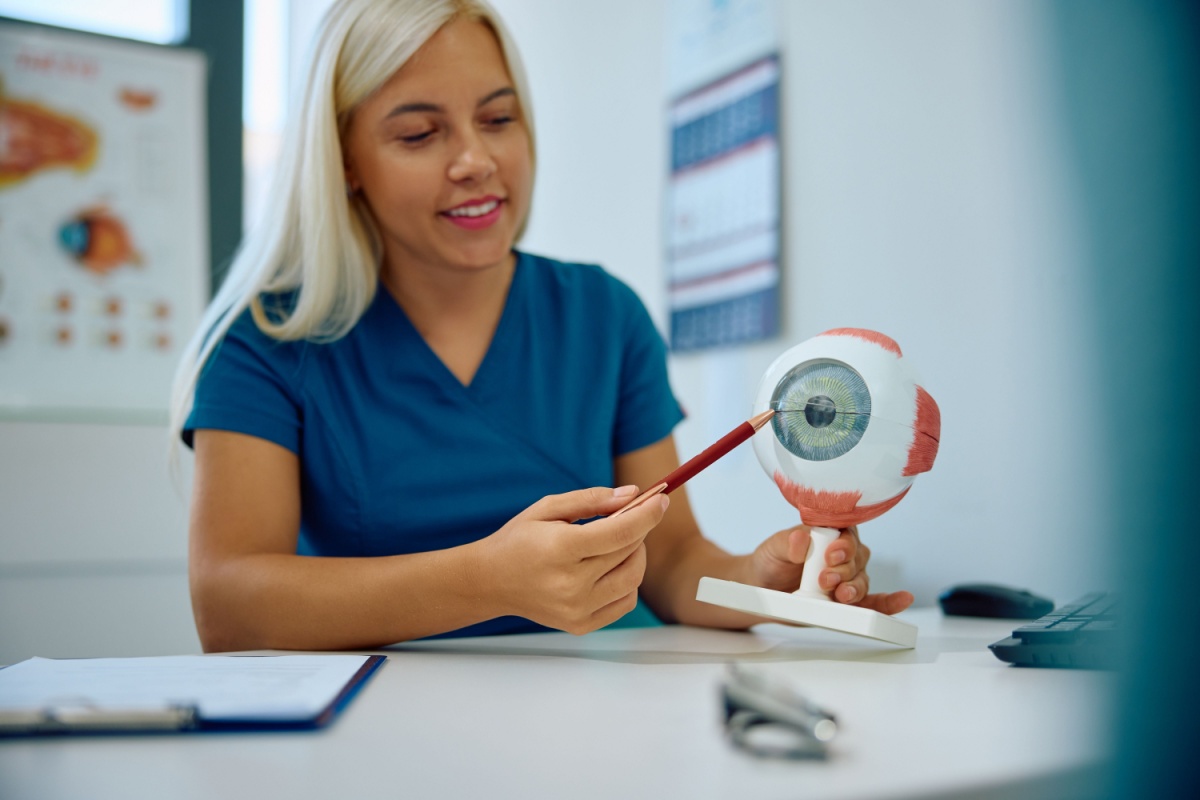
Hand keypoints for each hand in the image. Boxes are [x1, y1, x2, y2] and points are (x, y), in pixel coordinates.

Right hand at [481, 485, 668, 634]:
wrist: (490, 582)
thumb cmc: (519, 540)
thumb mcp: (548, 507)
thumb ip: (592, 499)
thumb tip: (633, 494)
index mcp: (560, 549)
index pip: (621, 532)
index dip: (647, 514)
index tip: (661, 498)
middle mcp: (570, 583)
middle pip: (630, 552)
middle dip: (640, 529)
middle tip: (633, 516)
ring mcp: (576, 608)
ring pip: (633, 579)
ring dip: (636, 555)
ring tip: (619, 542)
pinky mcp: (581, 624)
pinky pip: (624, 602)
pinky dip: (628, 581)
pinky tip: (611, 567)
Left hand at [748, 525, 913, 614]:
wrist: (762, 588)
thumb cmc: (772, 561)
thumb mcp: (774, 547)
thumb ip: (787, 543)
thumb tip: (801, 540)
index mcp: (828, 533)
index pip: (846, 533)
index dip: (843, 544)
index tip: (832, 553)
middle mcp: (842, 555)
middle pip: (857, 558)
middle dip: (844, 570)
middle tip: (825, 579)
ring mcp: (846, 579)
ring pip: (862, 580)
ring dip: (854, 588)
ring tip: (841, 595)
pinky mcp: (847, 602)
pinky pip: (874, 602)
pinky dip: (889, 603)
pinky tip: (902, 600)